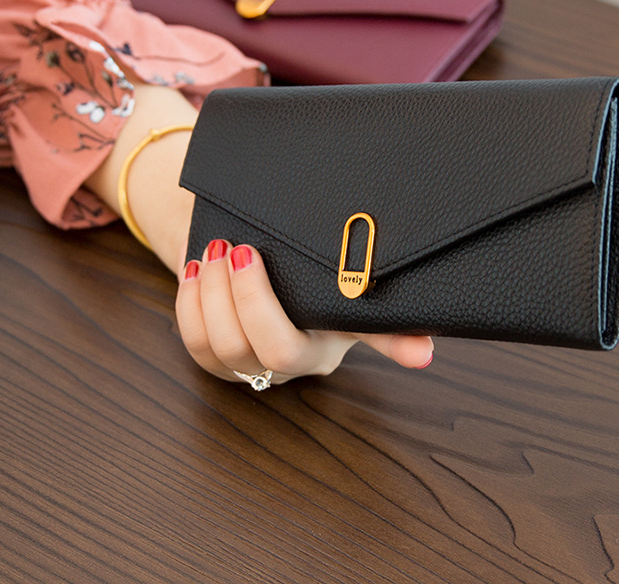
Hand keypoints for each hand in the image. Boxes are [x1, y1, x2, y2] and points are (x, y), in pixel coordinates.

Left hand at [176, 239, 433, 384]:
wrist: (255, 283)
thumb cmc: (300, 291)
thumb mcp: (335, 301)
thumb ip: (375, 320)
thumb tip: (428, 350)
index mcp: (323, 351)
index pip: (356, 349)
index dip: (388, 350)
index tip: (424, 351)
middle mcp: (284, 368)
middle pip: (266, 349)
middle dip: (247, 297)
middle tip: (241, 250)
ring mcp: (243, 367)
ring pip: (221, 344)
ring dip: (212, 293)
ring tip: (217, 250)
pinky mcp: (210, 359)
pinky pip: (193, 341)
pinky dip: (189, 301)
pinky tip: (196, 268)